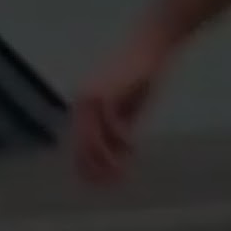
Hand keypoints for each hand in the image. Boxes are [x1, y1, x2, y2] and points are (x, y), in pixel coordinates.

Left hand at [70, 39, 166, 184]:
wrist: (150, 46)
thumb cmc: (142, 75)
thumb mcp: (130, 107)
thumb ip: (121, 126)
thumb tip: (118, 151)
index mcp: (84, 106)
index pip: (80, 143)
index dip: (88, 166)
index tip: (103, 183)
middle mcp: (81, 103)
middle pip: (82, 145)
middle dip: (96, 168)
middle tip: (113, 183)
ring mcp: (90, 98)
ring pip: (92, 139)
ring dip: (108, 159)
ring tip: (122, 172)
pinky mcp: (104, 94)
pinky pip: (109, 125)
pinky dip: (120, 139)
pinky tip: (134, 146)